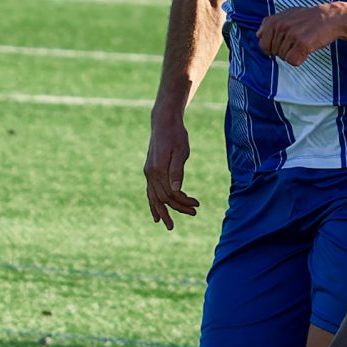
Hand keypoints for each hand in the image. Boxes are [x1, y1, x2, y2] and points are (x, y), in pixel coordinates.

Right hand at [144, 112, 196, 229]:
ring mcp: (148, 172)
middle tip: (193, 214)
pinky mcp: (150, 170)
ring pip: (153, 198)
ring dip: (162, 211)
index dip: (183, 202)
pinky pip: (150, 192)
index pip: (171, 194)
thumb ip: (177, 171)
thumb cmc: (176, 135)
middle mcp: (150, 173)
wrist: (163, 122)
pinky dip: (153, 204)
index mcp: (158, 170)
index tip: (197, 204)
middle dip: (177, 208)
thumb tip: (176, 191)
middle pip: (163, 198)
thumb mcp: (181, 151)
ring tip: (169, 224)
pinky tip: (156, 214)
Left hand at [256, 2, 346, 66]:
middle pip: (274, 52)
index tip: (283, 44)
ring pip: (283, 57)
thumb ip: (271, 23)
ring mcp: (291, 35)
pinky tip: (307, 50)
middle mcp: (281, 26)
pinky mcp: (302, 43)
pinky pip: (292, 61)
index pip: (262, 43)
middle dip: (284, 51)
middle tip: (297, 43)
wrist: (331, 18)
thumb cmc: (309, 18)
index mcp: (275, 20)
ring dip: (294, 54)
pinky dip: (300, 59)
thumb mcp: (288, 14)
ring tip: (303, 43)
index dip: (272, 48)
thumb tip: (258, 35)